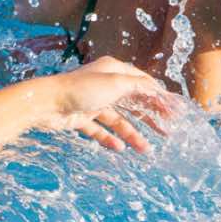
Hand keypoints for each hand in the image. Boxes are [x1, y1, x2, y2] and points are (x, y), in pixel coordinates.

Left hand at [48, 56, 178, 152]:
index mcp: (114, 71)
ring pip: (118, 120)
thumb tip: (156, 89)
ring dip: (132, 134)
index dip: (159, 97)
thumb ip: (138, 86)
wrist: (46, 103)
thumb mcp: (115, 83)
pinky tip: (119, 148)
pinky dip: (109, 139)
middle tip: (167, 132)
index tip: (175, 112)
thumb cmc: (80, 88)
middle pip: (133, 103)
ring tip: (145, 150)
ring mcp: (93, 102)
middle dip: (150, 118)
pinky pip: (99, 130)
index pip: (143, 84)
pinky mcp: (81, 117)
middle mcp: (104, 85)